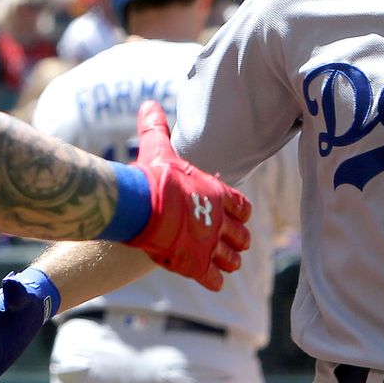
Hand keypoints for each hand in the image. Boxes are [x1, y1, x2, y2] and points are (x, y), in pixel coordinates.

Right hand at [122, 101, 250, 290]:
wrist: (141, 206)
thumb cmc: (151, 177)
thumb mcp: (157, 149)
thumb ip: (156, 128)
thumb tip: (147, 103)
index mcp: (217, 193)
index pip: (242, 206)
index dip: (240, 212)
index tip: (236, 215)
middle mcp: (219, 220)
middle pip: (241, 235)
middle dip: (237, 240)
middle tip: (231, 243)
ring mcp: (210, 244)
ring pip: (231, 259)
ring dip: (228, 261)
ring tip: (221, 263)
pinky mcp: (196, 264)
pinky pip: (214, 278)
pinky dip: (213, 279)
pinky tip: (208, 278)